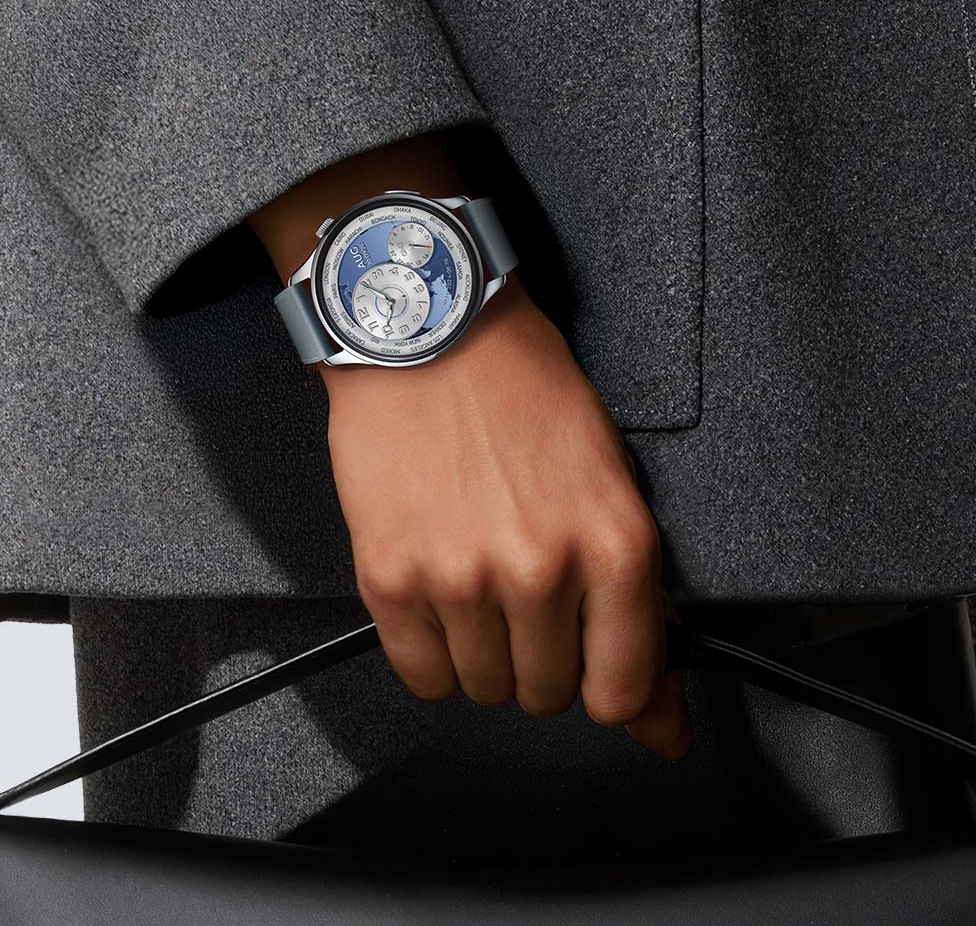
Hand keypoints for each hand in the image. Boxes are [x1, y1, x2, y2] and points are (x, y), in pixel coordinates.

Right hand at [323, 281, 690, 759]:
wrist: (428, 333)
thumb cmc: (519, 388)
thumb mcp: (608, 479)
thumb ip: (637, 602)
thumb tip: (661, 718)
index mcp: (613, 544)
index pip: (626, 689)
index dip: (612, 691)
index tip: (597, 677)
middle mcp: (540, 570)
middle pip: (546, 694)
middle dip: (541, 661)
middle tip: (525, 599)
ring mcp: (460, 578)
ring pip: (483, 687)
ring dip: (485, 654)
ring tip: (476, 582)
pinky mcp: (390, 577)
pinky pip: (421, 674)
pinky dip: (432, 654)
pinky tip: (438, 598)